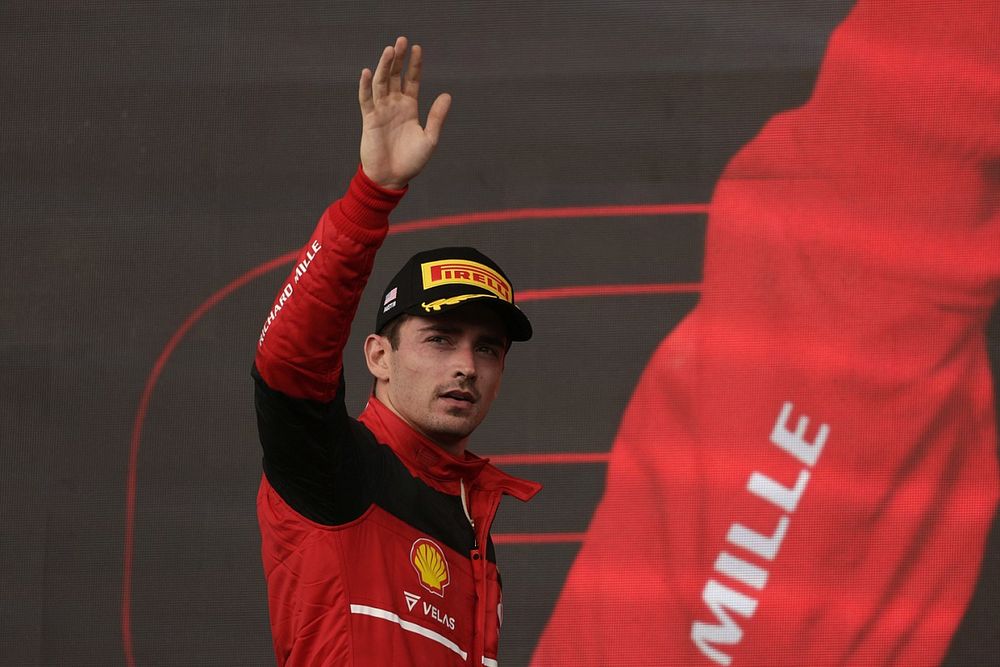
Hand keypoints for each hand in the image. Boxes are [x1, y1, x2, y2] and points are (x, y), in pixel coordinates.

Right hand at [358, 36, 450, 189]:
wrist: (391, 178)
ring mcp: (381, 111)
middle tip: (402, 40)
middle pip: (395, 76)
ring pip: (381, 83)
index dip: (414, 65)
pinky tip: (367, 72)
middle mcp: (395, 105)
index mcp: (410, 108)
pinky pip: (366, 99)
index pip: (411, 80)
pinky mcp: (369, 120)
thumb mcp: (429, 138)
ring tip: (389, 50)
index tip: (417, 48)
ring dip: (384, 67)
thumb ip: (437, 117)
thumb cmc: (411, 162)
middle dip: (398, 59)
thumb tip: (447, 95)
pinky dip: (365, 86)